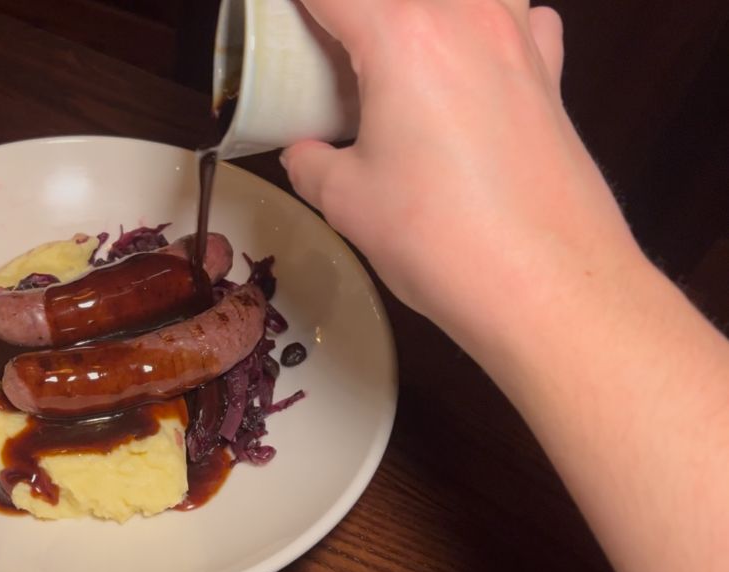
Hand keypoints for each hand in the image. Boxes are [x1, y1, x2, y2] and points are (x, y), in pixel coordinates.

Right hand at [282, 0, 641, 351]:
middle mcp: (466, 17)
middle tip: (332, 43)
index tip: (278, 18)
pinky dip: (492, 25)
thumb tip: (305, 154)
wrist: (547, 286)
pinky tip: (473, 63)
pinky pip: (521, 17)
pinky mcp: (550, 75)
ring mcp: (518, 39)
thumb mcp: (347, 202)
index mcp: (402, 35)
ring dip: (428, 13)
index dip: (295, 4)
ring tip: (403, 46)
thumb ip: (311, 163)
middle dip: (358, 11)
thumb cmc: (440, 239)